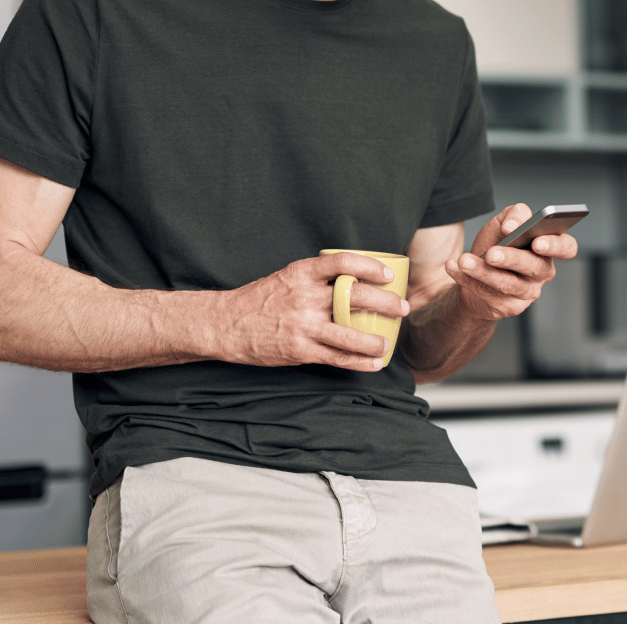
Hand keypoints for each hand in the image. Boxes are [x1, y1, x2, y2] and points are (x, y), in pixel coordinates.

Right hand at [205, 253, 408, 371]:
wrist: (226, 324)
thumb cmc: (260, 300)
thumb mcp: (287, 278)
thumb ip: (316, 280)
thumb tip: (352, 281)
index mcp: (301, 273)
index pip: (343, 262)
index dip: (369, 266)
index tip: (387, 274)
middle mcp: (304, 297)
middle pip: (354, 296)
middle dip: (385, 303)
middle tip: (401, 307)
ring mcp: (303, 325)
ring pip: (349, 333)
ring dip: (375, 340)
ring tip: (388, 343)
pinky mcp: (299, 350)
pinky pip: (337, 357)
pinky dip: (359, 361)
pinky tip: (373, 363)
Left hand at [442, 203, 578, 322]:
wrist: (474, 271)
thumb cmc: (497, 243)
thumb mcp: (504, 222)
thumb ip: (515, 214)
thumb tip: (513, 224)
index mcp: (547, 248)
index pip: (567, 248)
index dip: (556, 246)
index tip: (537, 241)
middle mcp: (542, 271)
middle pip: (534, 267)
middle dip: (512, 258)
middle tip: (491, 253)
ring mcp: (527, 292)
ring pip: (508, 283)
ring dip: (483, 271)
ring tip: (464, 260)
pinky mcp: (509, 306)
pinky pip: (487, 294)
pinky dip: (467, 279)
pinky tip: (454, 267)